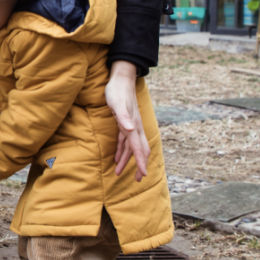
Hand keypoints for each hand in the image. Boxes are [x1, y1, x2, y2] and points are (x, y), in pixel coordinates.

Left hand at [105, 60, 149, 181]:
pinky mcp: (124, 123)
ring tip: (120, 173)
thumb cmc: (117, 92)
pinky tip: (117, 158)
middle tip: (138, 180)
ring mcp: (131, 126)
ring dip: (127, 161)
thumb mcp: (117, 104)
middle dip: (139, 165)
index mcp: (134, 127)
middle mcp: (135, 128)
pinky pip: (124, 142)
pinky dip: (122, 151)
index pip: (138, 148)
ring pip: (131, 148)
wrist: (120, 80)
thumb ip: (124, 118)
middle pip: (139, 151)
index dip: (141, 162)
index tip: (143, 175)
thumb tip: (131, 130)